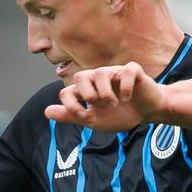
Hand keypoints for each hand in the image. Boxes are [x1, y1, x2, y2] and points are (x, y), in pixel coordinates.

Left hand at [44, 62, 165, 133]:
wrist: (146, 114)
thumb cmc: (119, 114)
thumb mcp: (94, 120)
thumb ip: (71, 115)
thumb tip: (46, 111)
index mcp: (87, 90)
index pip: (67, 92)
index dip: (71, 105)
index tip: (84, 116)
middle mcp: (98, 79)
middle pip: (80, 76)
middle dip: (86, 94)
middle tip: (97, 105)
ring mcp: (115, 73)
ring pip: (101, 72)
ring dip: (104, 91)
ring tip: (113, 103)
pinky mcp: (133, 71)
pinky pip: (126, 71)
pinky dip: (125, 86)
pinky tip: (127, 97)